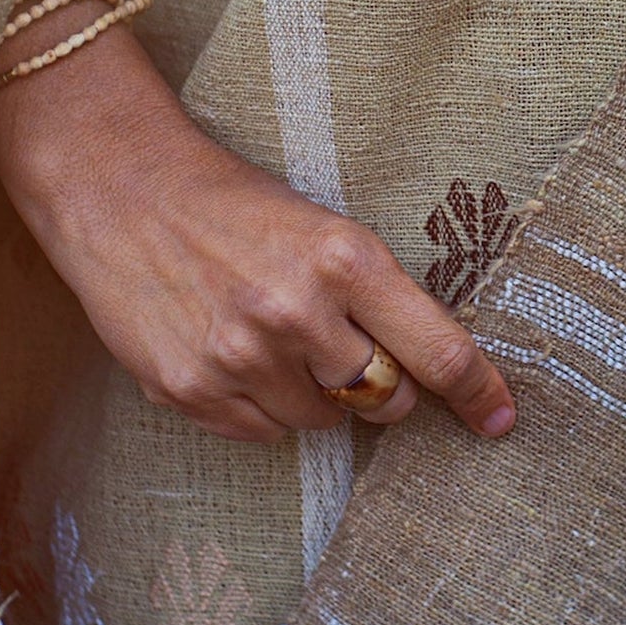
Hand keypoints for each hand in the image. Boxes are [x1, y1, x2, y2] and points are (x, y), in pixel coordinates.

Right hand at [0, 0, 516, 445]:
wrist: (123, 191)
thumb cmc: (235, 205)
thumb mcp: (322, 226)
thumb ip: (373, 295)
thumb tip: (429, 370)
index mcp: (345, 258)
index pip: (436, 349)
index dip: (479, 392)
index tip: (502, 420)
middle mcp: (298, 311)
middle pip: (384, 398)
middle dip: (383, 388)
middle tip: (351, 351)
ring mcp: (241, 356)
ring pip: (323, 423)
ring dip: (318, 397)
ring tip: (278, 339)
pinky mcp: (192, 390)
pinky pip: (263, 434)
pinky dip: (263, 408)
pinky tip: (236, 355)